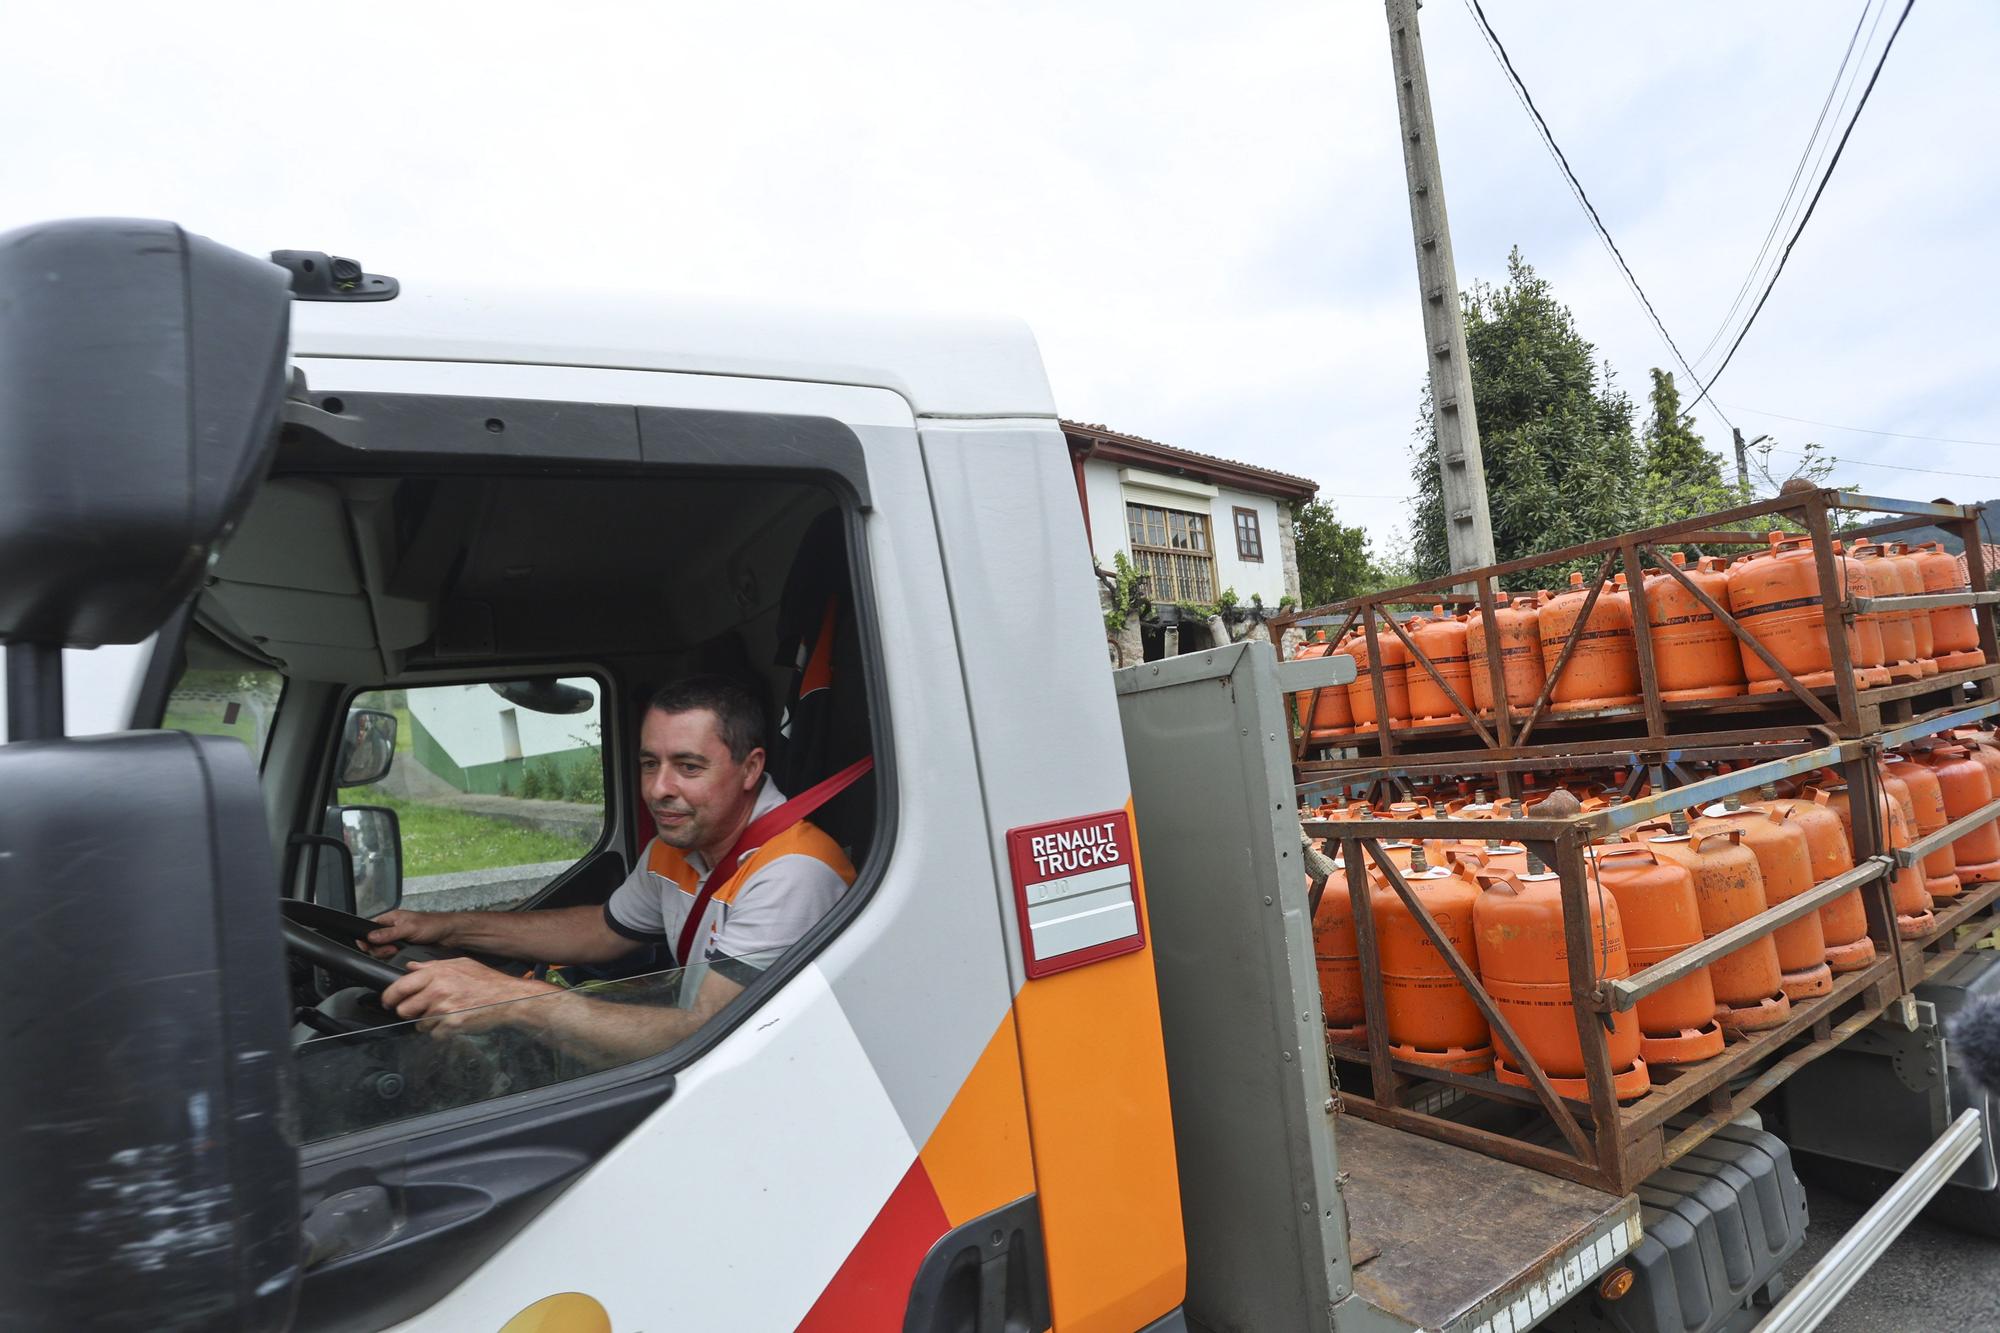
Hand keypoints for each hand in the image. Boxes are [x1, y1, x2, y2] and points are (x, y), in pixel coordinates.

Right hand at [361, 908, 457, 958]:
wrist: (449, 934)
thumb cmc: (433, 924)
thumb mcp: (409, 928)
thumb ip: (389, 933)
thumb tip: (371, 937)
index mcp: (391, 918)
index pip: (369, 928)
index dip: (366, 938)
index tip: (368, 947)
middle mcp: (392, 928)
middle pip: (374, 942)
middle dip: (380, 948)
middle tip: (392, 948)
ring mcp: (398, 938)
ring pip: (383, 950)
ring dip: (388, 953)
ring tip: (398, 950)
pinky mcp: (404, 947)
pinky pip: (393, 955)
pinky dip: (395, 956)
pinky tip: (402, 954)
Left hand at [379, 957, 555, 1036]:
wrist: (509, 998)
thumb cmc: (487, 981)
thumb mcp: (460, 964)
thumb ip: (432, 966)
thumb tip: (410, 968)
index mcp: (436, 973)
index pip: (399, 987)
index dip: (389, 997)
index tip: (389, 1002)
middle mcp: (437, 990)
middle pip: (404, 1010)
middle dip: (411, 1012)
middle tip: (423, 1009)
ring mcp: (444, 1009)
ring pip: (419, 1024)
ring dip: (428, 1022)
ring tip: (446, 1014)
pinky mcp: (451, 1026)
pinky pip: (434, 1034)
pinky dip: (442, 1032)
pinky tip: (455, 1021)